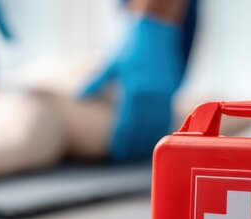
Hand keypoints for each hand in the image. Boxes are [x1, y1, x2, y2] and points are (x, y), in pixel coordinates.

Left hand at [80, 16, 183, 162]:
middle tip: (124, 157)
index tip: (115, 152)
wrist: (156, 29)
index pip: (127, 123)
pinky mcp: (172, 91)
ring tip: (137, 152)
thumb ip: (97, 81)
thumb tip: (78, 95)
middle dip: (133, 145)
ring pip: (157, 124)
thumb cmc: (131, 45)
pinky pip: (166, 115)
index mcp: (136, 89)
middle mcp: (152, 94)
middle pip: (142, 128)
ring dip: (148, 140)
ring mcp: (164, 93)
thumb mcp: (112, 62)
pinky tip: (152, 136)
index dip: (121, 140)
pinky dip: (159, 127)